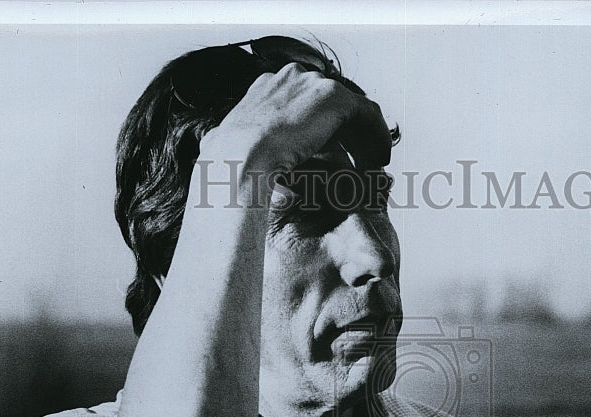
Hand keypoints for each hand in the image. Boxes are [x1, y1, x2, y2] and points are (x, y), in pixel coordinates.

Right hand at [200, 63, 392, 174]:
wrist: (236, 161)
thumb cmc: (224, 165)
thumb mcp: (219, 147)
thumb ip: (223, 142)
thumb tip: (211, 147)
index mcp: (264, 89)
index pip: (302, 101)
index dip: (318, 127)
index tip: (327, 153)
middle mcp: (289, 78)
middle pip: (329, 102)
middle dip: (346, 131)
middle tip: (357, 158)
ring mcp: (312, 84)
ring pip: (351, 109)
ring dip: (364, 136)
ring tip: (372, 163)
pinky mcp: (333, 98)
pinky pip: (367, 115)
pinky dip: (376, 136)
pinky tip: (380, 159)